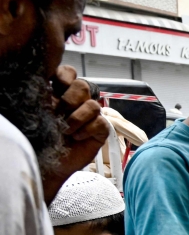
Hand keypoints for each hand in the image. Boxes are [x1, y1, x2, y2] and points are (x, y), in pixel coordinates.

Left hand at [42, 66, 111, 200]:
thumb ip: (49, 95)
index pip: (69, 73)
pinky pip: (101, 123)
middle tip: (59, 113)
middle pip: (83, 86)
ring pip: (93, 105)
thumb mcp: (41, 111)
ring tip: (66, 131)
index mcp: (61, 92)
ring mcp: (91, 116)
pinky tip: (77, 138)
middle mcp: (78, 101)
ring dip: (77, 119)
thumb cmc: (43, 137)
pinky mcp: (101, 130)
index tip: (57, 86)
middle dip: (70, 100)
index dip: (65, 77)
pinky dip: (87, 131)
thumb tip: (54, 85)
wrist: (51, 161)